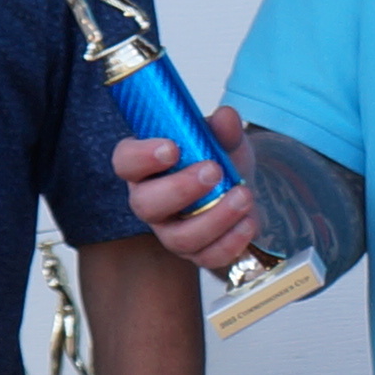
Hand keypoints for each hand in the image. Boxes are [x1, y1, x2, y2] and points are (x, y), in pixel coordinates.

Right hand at [113, 108, 252, 269]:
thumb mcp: (223, 139)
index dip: (142, 157)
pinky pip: (207, 257)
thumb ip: (223, 129)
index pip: (126, 162)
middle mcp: (150, 201)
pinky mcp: (196, 254)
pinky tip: (248, 221)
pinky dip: (231, 241)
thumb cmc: (220, 160)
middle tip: (213, 170)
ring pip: (179, 238)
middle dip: (180, 188)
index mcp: (145, 167)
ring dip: (215, 217)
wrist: (243, 190)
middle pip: (145, 205)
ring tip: (243, 194)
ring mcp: (171, 232)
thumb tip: (226, 117)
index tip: (171, 148)